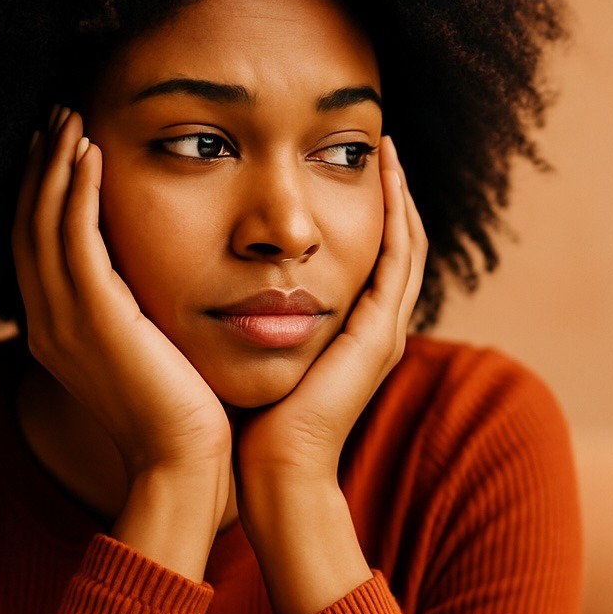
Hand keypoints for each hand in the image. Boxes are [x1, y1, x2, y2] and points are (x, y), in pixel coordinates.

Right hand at [12, 107, 233, 481]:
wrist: (184, 462)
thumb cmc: (184, 412)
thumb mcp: (149, 349)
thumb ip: (136, 310)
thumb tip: (153, 274)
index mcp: (55, 331)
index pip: (36, 244)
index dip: (43, 190)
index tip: (61, 144)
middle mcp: (46, 323)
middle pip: (28, 224)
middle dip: (41, 166)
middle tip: (57, 114)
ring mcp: (61, 322)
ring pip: (44, 224)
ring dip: (57, 164)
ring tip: (71, 117)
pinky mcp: (91, 319)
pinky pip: (74, 240)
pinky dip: (78, 191)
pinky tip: (93, 152)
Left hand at [230, 136, 427, 490]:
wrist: (270, 472)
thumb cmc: (247, 421)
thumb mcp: (249, 351)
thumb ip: (244, 315)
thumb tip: (204, 276)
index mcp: (348, 332)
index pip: (368, 256)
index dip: (366, 210)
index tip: (346, 162)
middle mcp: (376, 328)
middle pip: (398, 243)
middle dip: (392, 191)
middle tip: (380, 141)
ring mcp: (385, 331)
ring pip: (408, 244)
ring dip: (400, 192)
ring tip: (386, 146)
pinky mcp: (380, 335)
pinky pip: (400, 260)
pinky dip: (399, 214)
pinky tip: (387, 177)